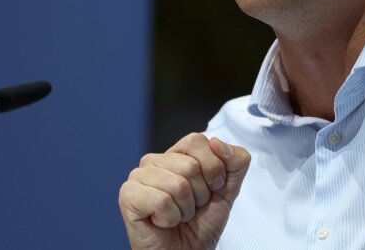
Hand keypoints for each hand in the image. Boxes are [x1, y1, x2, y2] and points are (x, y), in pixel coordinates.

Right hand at [119, 133, 250, 249]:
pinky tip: (162, 222)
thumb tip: (217, 142)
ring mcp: (138, 176)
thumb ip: (235, 161)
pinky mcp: (128, 195)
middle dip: (200, 194)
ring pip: (178, 184)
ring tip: (177, 215)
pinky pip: (162, 201)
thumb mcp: (228, 188)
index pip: (197, 141)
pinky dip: (170, 218)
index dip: (212, 168)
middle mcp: (155, 161)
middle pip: (190, 165)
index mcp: (176, 153)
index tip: (211, 189)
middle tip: (191, 208)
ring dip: (186, 209)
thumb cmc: (201, 224)